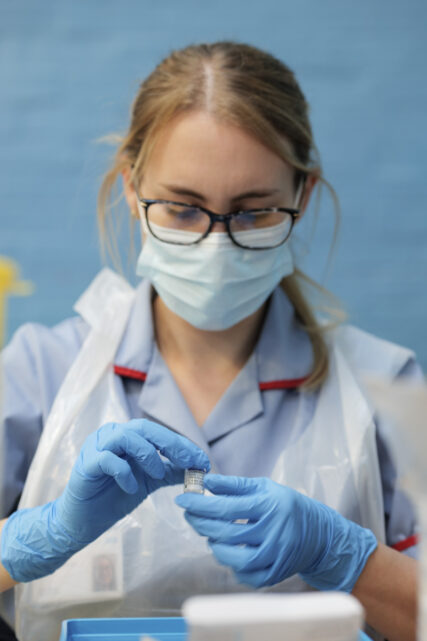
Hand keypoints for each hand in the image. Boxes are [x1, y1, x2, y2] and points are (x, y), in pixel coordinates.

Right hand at [1, 419, 209, 581]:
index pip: (159, 433)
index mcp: (127, 436)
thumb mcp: (148, 482)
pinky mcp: (86, 464)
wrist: (81, 522)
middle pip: (144, 428)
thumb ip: (169, 472)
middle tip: (189, 463)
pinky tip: (132, 488)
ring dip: (147, 454)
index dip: (183, 445)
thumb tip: (198, 468)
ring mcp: (97, 447)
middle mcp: (111, 435)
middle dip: (171, 444)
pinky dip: (124, 472)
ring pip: (126, 436)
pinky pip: (108, 459)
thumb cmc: (112, 497)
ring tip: (157, 474)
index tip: (203, 461)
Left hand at [176, 474, 376, 591]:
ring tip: (208, 533)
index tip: (183, 499)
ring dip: (214, 545)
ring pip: (233, 557)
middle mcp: (273, 531)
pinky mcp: (275, 574)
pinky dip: (230, 565)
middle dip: (201, 522)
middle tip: (190, 514)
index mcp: (270, 505)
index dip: (201, 504)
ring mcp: (275, 556)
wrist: (319, 535)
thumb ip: (235, 485)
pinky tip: (226, 550)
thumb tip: (207, 482)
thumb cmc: (287, 506)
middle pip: (227, 532)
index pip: (227, 507)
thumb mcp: (265, 487)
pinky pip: (245, 575)